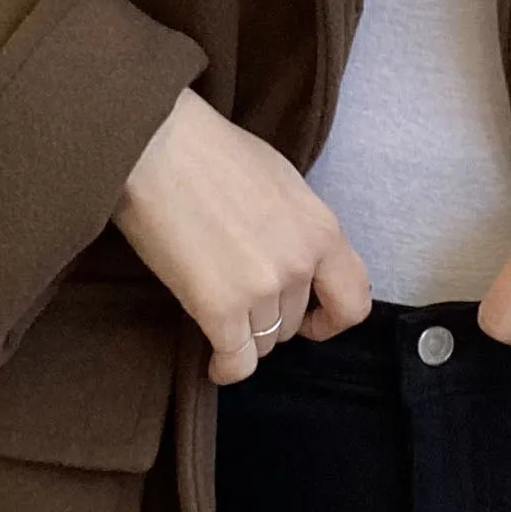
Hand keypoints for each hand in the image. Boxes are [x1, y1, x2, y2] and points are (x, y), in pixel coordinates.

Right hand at [112, 88, 372, 383]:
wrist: (156, 143)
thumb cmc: (210, 152)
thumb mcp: (281, 183)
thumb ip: (299, 230)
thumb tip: (296, 262)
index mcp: (322, 229)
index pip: (354, 300)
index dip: (331, 318)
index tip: (311, 319)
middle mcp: (301, 263)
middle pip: (294, 323)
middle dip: (269, 317)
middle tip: (237, 295)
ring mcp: (262, 287)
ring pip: (263, 343)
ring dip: (242, 334)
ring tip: (216, 309)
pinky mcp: (219, 307)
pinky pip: (235, 361)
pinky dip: (225, 367)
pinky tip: (213, 362)